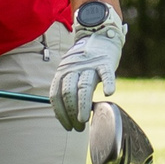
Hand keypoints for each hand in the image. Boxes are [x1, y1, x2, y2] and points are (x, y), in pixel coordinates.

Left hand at [50, 14, 125, 131]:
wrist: (99, 35)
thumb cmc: (85, 60)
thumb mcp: (70, 71)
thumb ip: (67, 89)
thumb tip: (65, 115)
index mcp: (62, 71)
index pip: (55, 95)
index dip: (60, 113)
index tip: (66, 126)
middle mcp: (73, 68)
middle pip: (68, 93)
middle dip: (70, 113)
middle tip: (78, 128)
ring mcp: (89, 64)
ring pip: (83, 86)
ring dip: (82, 105)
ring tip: (83, 120)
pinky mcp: (104, 61)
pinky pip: (106, 73)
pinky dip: (108, 83)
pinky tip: (108, 93)